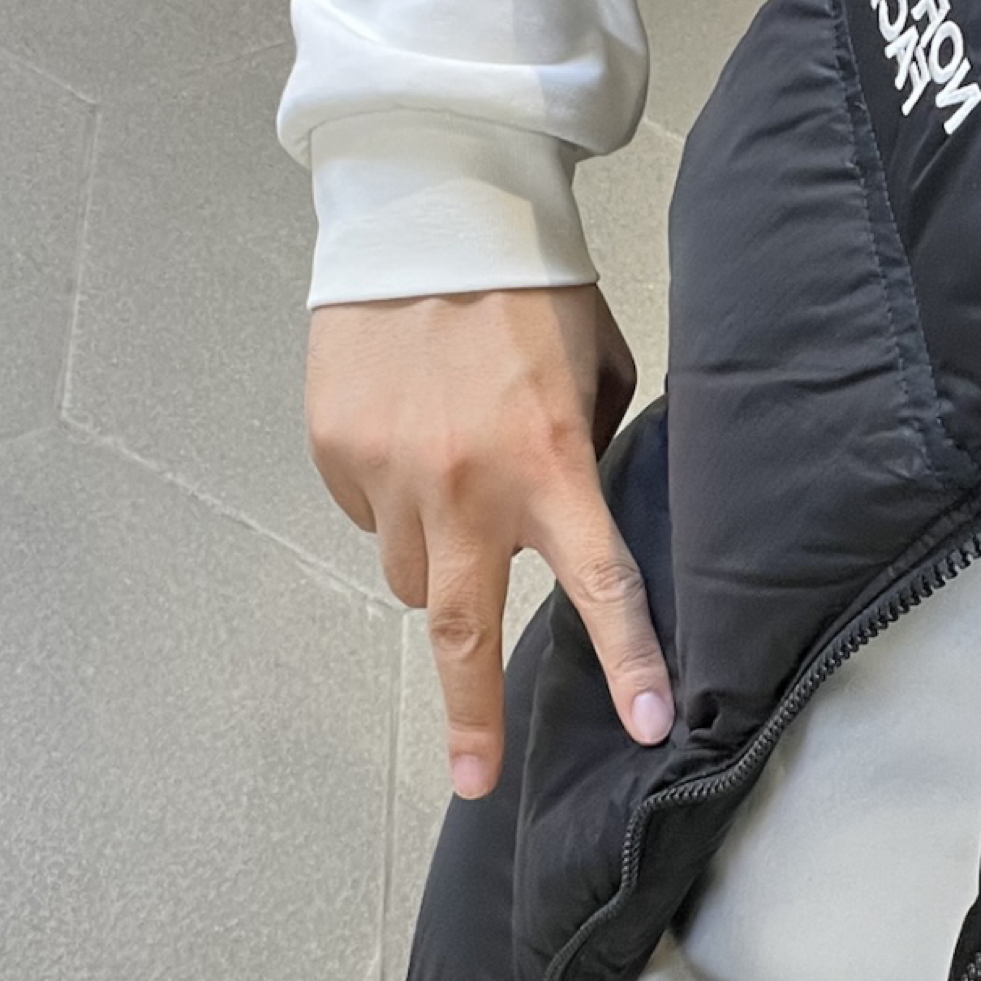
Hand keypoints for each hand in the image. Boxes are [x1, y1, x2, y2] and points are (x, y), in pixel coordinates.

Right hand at [306, 287, 671, 798]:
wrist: (424, 204)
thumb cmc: (530, 284)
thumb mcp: (594, 369)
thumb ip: (586, 453)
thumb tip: (582, 515)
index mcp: (546, 462)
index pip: (597, 582)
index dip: (627, 659)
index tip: (646, 727)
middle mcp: (463, 483)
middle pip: (463, 631)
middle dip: (470, 713)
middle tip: (474, 776)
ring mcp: (388, 472)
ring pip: (412, 572)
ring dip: (440, 558)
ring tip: (456, 484)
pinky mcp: (334, 450)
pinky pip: (368, 513)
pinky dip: (392, 498)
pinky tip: (410, 435)